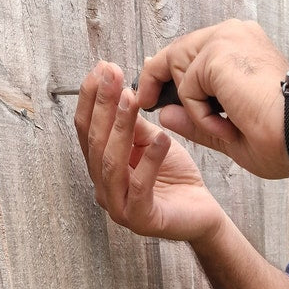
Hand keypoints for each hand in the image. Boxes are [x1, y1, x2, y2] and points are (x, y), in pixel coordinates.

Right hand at [74, 61, 226, 241]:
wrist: (202, 213)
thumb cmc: (176, 178)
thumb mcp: (153, 142)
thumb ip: (135, 124)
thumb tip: (123, 91)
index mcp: (101, 168)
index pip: (87, 129)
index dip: (91, 98)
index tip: (102, 68)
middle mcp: (104, 188)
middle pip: (95, 142)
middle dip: (103, 105)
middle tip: (113, 75)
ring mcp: (119, 208)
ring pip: (111, 163)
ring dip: (120, 127)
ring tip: (132, 100)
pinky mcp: (141, 219)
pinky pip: (140, 186)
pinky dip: (151, 159)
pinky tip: (162, 138)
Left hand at [136, 20, 288, 179]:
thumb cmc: (286, 139)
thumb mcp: (231, 132)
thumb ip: (196, 120)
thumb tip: (165, 113)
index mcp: (244, 48)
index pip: (195, 54)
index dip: (171, 75)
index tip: (152, 96)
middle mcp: (235, 36)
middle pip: (178, 53)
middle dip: (161, 83)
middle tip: (147, 103)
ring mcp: (226, 40)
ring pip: (179, 69)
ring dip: (194, 108)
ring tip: (225, 129)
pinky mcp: (217, 54)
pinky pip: (187, 88)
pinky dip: (201, 115)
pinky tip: (228, 126)